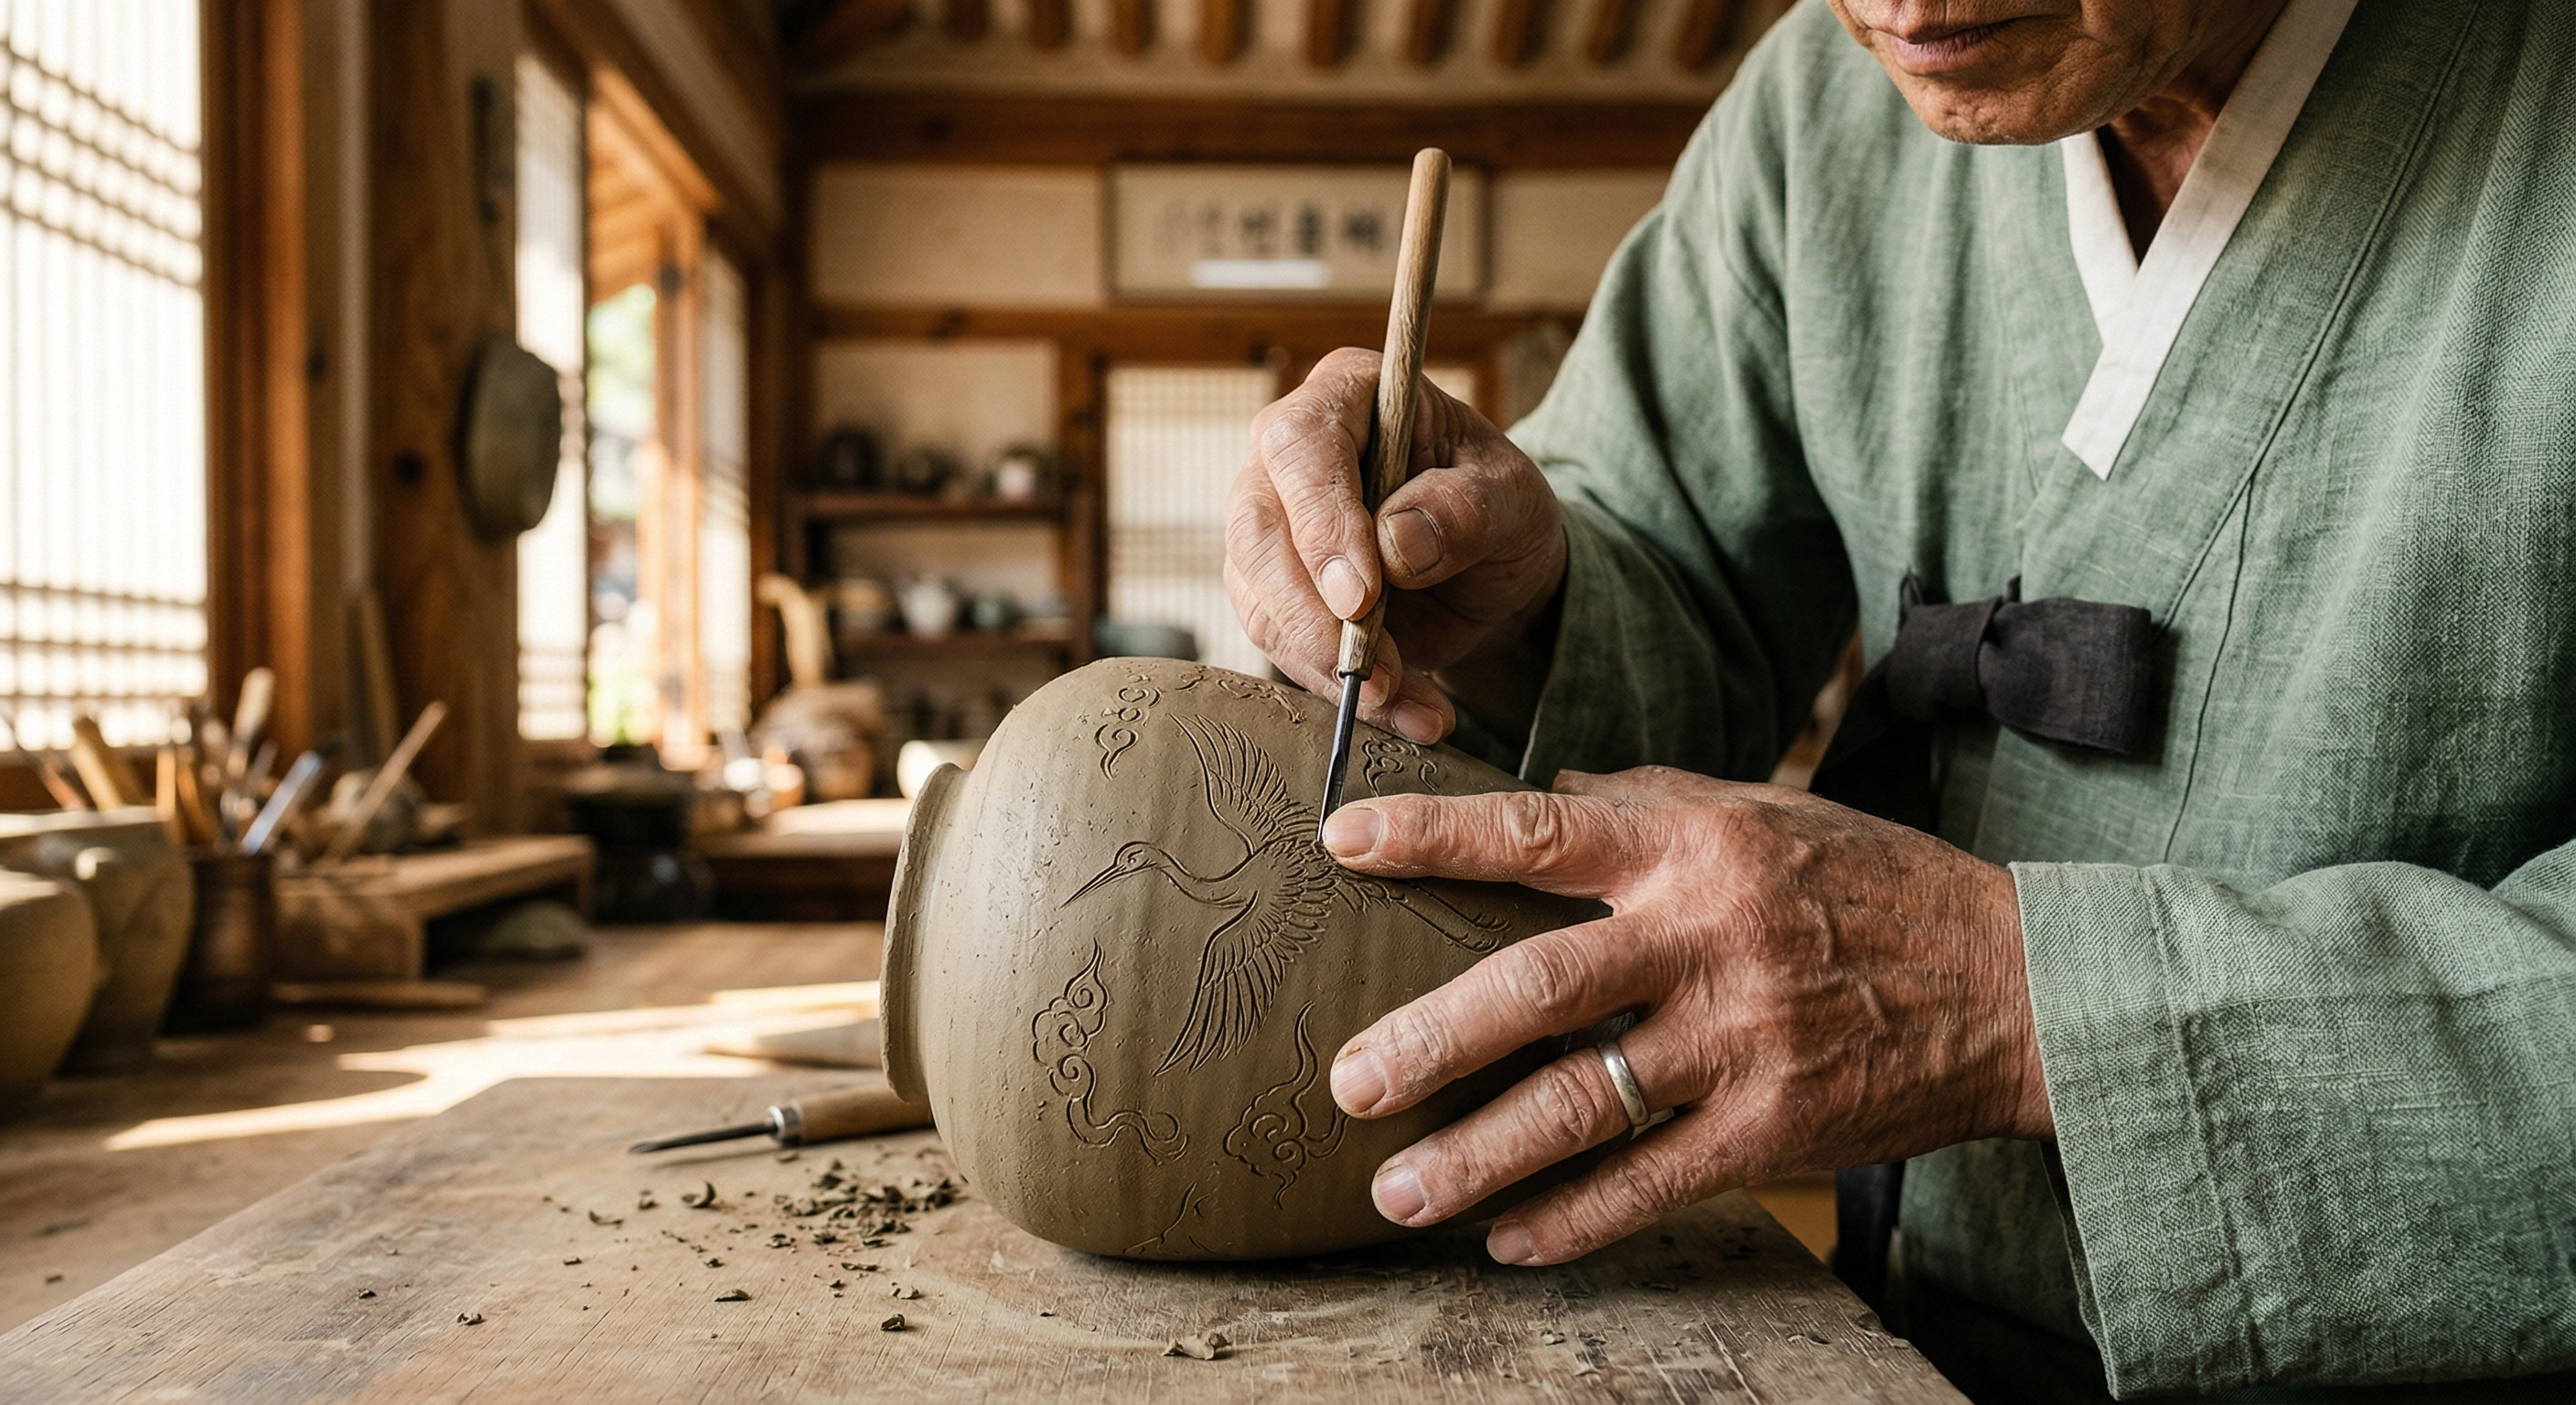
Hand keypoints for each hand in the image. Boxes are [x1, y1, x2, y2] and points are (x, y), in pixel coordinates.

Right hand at [1226, 348, 1566, 742]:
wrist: (1490, 570)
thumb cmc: (1497, 508)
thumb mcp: (1513, 499)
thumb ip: (1465, 510)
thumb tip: (1396, 544)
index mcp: (1347, 396)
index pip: (1301, 448)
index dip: (1321, 522)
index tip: (1360, 596)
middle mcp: (1288, 458)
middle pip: (1257, 530)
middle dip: (1310, 612)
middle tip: (1373, 670)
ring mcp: (1269, 527)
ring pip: (1258, 599)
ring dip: (1328, 664)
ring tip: (1408, 702)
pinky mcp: (1270, 593)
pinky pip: (1282, 647)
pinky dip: (1340, 690)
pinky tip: (1404, 711)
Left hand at [1316, 766, 2049, 1264]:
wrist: (2014, 983)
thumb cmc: (1870, 883)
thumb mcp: (1762, 810)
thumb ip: (1645, 803)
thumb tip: (1539, 795)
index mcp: (1694, 847)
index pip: (1537, 833)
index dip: (1432, 835)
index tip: (1339, 839)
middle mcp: (1709, 941)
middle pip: (1540, 988)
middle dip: (1429, 1038)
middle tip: (1347, 1079)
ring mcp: (1742, 1043)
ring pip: (1585, 1105)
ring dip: (1480, 1156)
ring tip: (1395, 1190)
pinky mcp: (1776, 1132)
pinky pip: (1653, 1185)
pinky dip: (1574, 1219)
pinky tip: (1508, 1240)